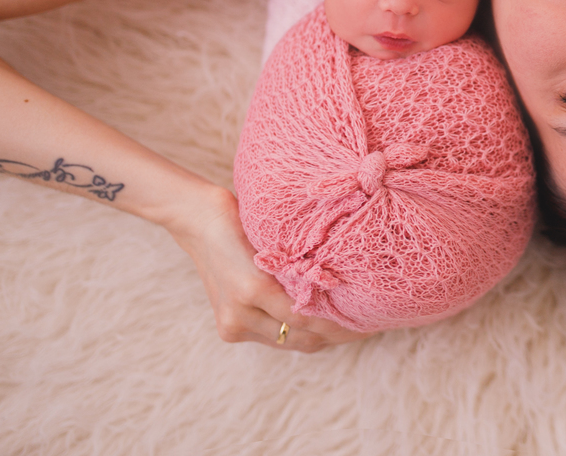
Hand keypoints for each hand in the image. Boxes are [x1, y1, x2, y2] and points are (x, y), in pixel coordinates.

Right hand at [166, 183, 370, 351]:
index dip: (338, 323)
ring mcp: (232, 324)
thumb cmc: (244, 221)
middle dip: (334, 336)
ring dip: (316, 338)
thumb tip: (341, 286)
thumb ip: (301, 268)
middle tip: (364, 328)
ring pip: (288, 343)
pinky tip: (317, 327)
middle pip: (300, 339)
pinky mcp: (228, 329)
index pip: (307, 318)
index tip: (366, 320)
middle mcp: (240, 312)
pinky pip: (272, 339)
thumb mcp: (278, 239)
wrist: (200, 223)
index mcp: (254, 287)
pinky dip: (295, 334)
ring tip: (346, 329)